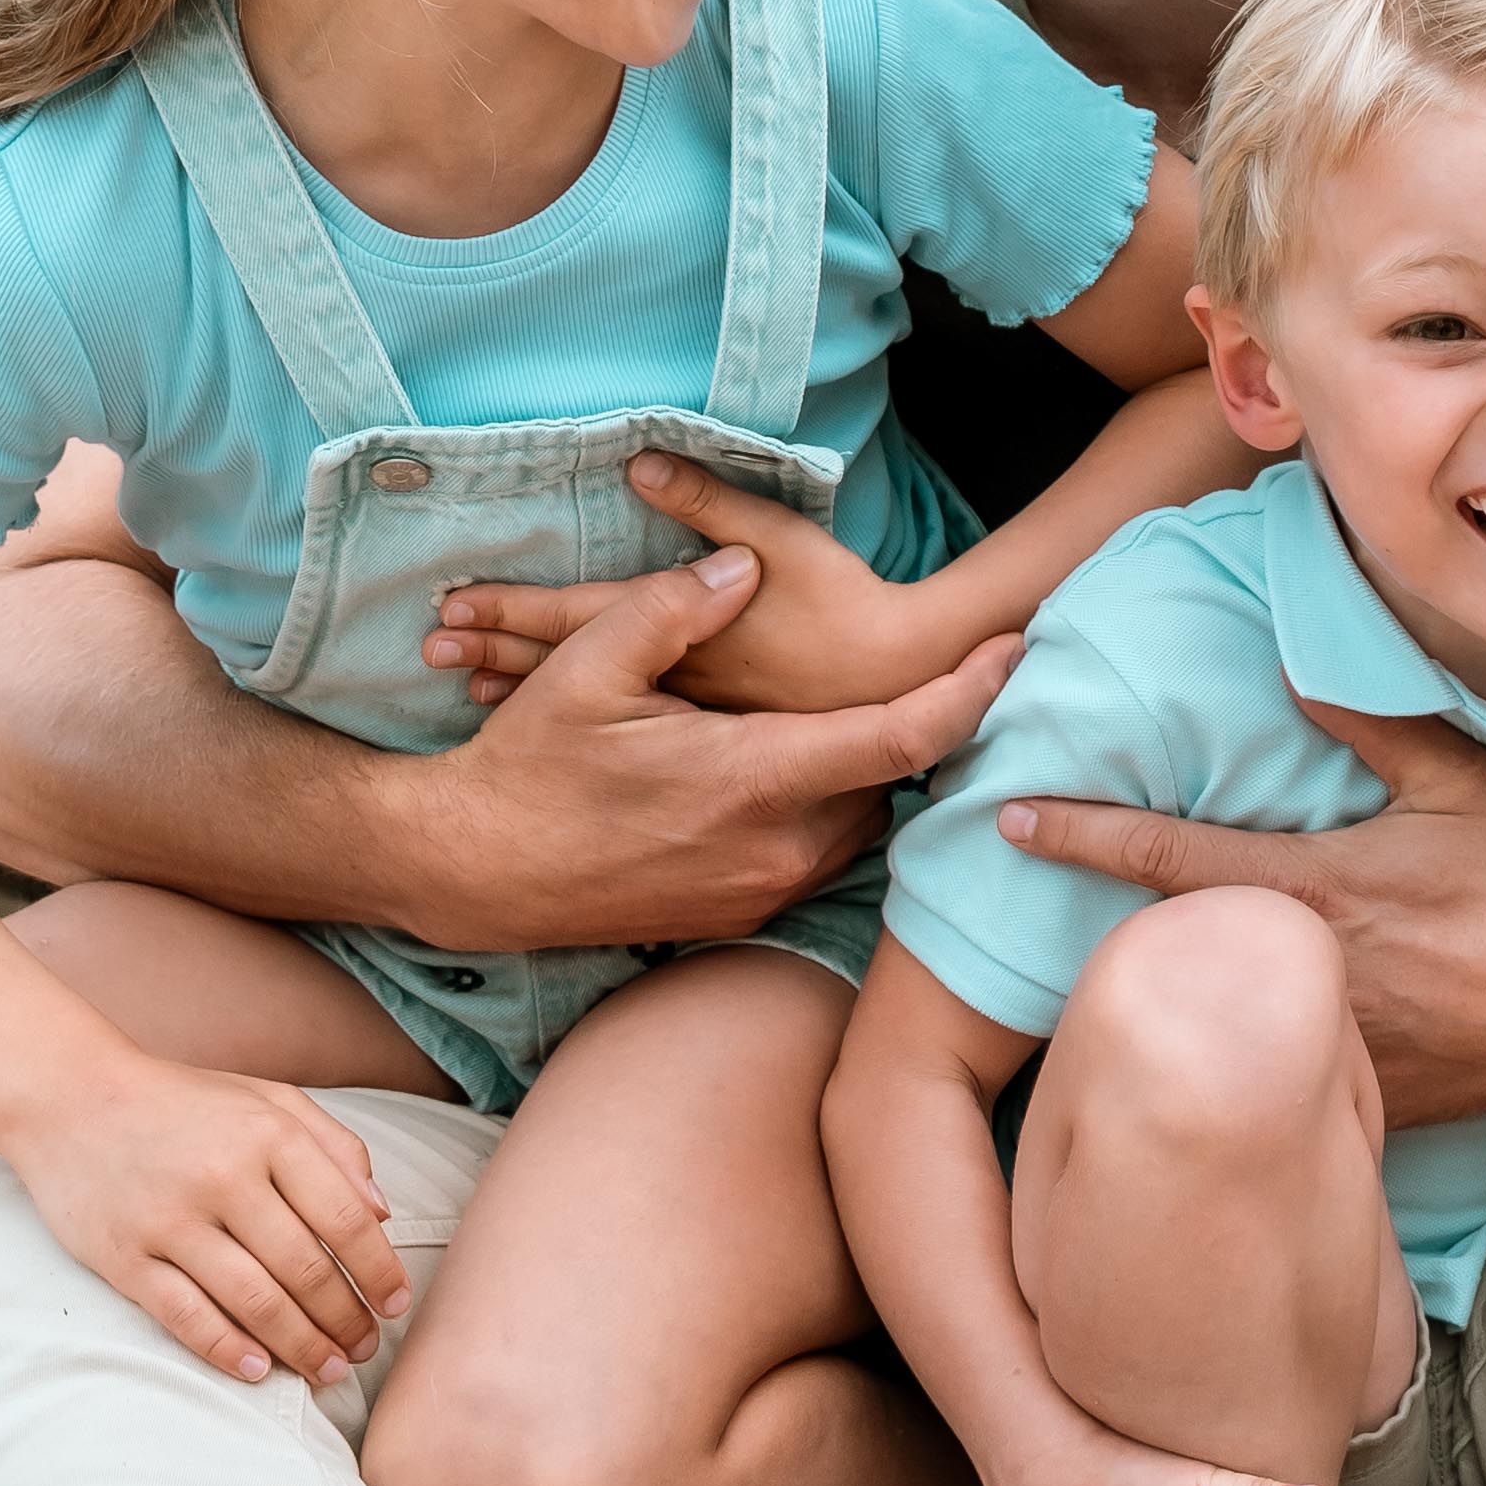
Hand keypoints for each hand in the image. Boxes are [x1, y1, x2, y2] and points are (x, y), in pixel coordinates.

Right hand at [6, 1059, 410, 1384]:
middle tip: (364, 1348)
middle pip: (305, 1270)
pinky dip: (228, 1350)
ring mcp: (171, 1221)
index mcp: (269, 1136)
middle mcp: (224, 1178)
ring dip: (300, 1346)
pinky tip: (259, 1370)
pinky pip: (187, 1316)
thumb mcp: (269, 1100)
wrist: (70, 1096)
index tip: (397, 1304)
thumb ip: (335, 1148)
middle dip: (346, 1320)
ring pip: (254, 1302)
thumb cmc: (185, 1102)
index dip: (379, 1271)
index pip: (344, 1220)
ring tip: (327, 1370)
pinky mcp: (125, 1257)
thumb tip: (382, 1215)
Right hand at [391, 545, 1013, 954]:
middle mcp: (775, 848)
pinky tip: (780, 779)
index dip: (970, 694)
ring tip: (842, 725)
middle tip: (907, 678)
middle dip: (899, 732)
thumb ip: (675, 607)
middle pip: (886, 782)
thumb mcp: (586, 667)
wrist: (471, 873)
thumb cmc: (526, 767)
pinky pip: (809, 859)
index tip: (1014, 654)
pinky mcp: (737, 919)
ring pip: (852, 825)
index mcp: (754, 778)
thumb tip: (741, 566)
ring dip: (853, 777)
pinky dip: (813, 817)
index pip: (902, 739)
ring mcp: (758, 894)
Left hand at [430, 459, 933, 716]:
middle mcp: (667, 682)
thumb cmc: (841, 605)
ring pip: (586, 710)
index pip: (573, 618)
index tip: (448, 607)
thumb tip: (641, 464)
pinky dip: (575, 732)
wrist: (902, 684)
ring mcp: (684, 721)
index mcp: (676, 630)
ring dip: (525, 693)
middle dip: (496, 656)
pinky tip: (552, 735)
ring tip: (469, 688)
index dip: (510, 611)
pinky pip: (621, 740)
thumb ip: (706, 505)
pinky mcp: (708, 745)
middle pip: (563, 670)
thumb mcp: (775, 539)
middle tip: (434, 653)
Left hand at [991, 698, 1485, 1118]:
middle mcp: (1296, 969)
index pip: (1164, 856)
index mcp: (1309, 887)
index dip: (1079, 833)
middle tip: (1045, 913)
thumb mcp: (1457, 784)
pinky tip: (1230, 1052)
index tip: (1008, 819)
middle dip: (1100, 936)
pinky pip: (1270, 1080)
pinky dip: (1244, 1059)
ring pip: (1207, 1024)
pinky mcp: (1349, 1097)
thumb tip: (1295, 660)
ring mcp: (1316, 1042)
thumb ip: (1372, 721)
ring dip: (1169, 1004)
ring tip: (1130, 993)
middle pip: (1160, 950)